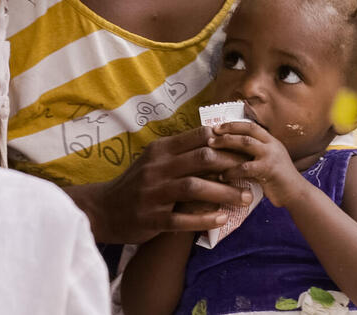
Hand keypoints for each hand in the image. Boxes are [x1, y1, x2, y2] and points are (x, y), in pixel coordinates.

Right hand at [70, 126, 252, 243]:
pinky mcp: (152, 219)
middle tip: (252, 173)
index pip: (198, 137)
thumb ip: (181, 151)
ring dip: (224, 193)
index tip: (244, 149)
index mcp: (161, 150)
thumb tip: (216, 142)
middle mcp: (158, 168)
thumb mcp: (154, 159)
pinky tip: (221, 219)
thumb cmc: (137, 182)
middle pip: (202, 159)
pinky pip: (182, 219)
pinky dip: (204, 219)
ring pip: (195, 188)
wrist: (104, 209)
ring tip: (245, 199)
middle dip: (231, 165)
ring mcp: (154, 193)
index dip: (225, 141)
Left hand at [208, 121, 307, 207]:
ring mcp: (271, 156)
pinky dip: (231, 171)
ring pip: (245, 143)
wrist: (297, 195)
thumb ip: (255, 155)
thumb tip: (231, 152)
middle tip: (211, 134)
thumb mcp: (269, 161)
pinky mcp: (268, 170)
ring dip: (226, 143)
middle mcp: (272, 145)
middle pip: (246, 131)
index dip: (233, 124)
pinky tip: (222, 176)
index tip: (218, 126)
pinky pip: (245, 167)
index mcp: (271, 141)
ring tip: (211, 148)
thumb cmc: (279, 181)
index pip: (251, 126)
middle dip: (227, 131)